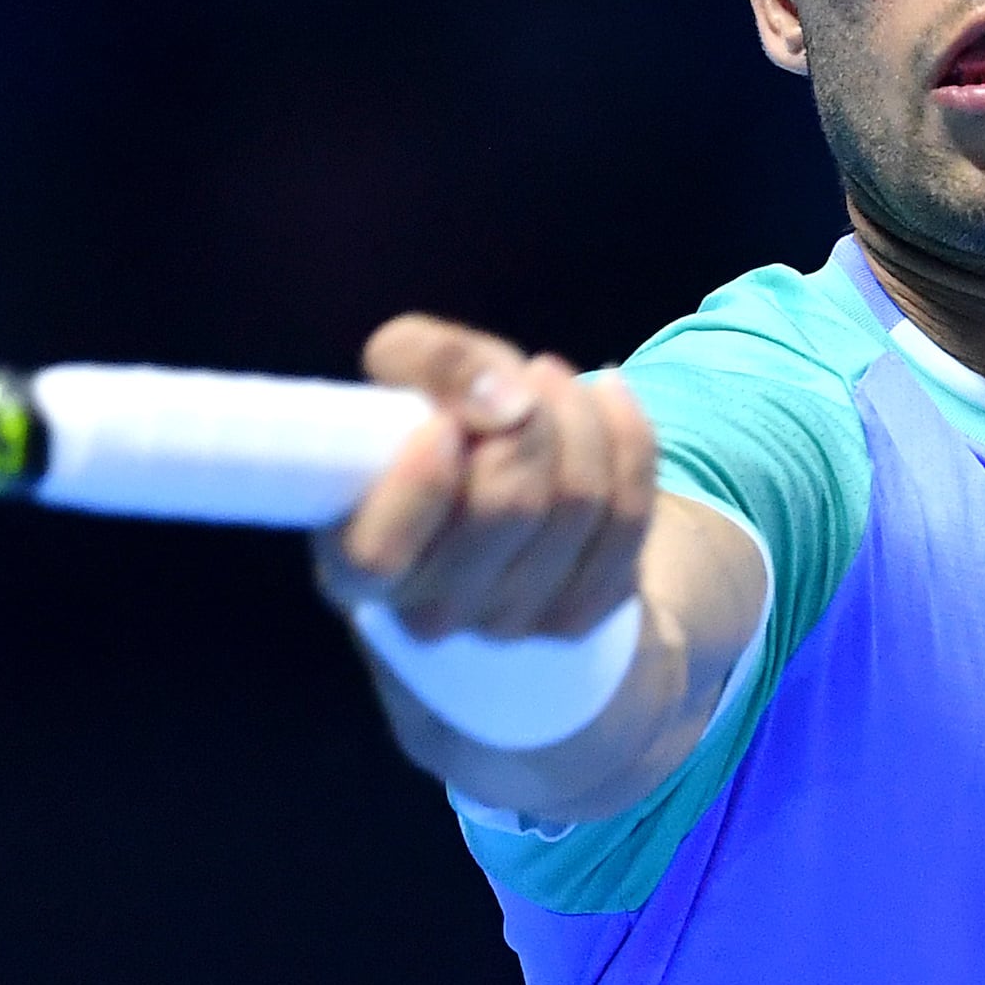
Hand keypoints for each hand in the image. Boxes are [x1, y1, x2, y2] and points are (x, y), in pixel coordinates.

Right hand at [319, 315, 654, 639]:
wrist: (498, 481)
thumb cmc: (435, 426)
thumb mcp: (404, 369)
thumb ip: (431, 362)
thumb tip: (505, 399)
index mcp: (355, 563)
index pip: (379, 555)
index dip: (421, 484)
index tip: (444, 423)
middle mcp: (429, 611)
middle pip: (506, 508)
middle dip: (529, 418)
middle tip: (525, 374)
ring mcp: (509, 623)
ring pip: (577, 503)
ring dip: (577, 416)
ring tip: (555, 380)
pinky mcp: (579, 615)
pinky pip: (629, 516)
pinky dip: (627, 438)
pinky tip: (606, 400)